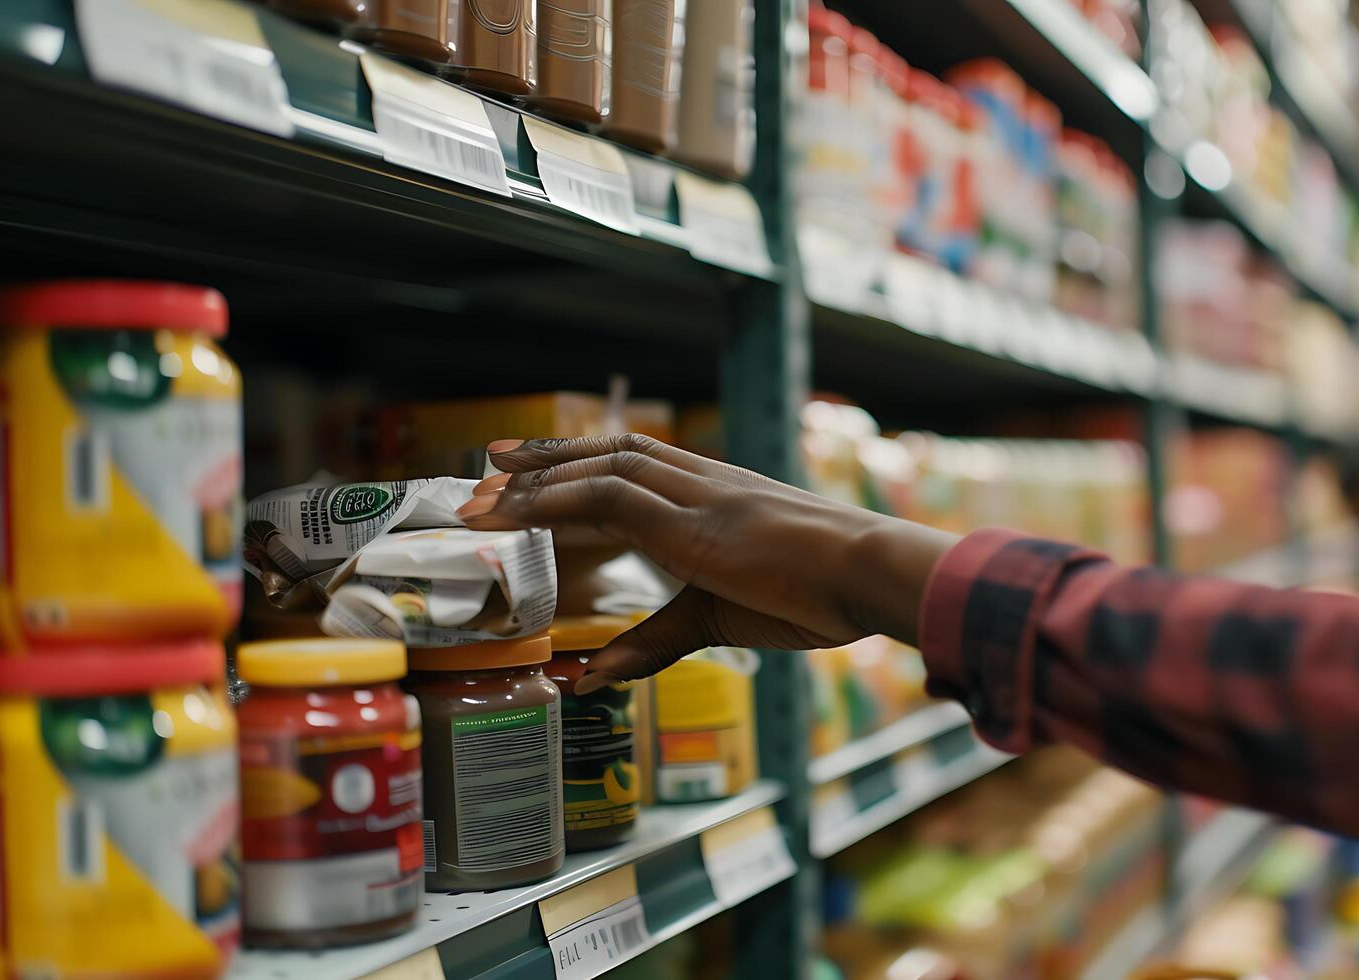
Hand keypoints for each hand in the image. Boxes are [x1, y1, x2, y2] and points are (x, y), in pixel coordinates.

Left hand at [457, 434, 957, 691]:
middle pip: (611, 453)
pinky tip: (520, 511)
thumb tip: (595, 675)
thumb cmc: (825, 594)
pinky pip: (611, 500)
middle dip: (548, 456)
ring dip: (538, 476)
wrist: (874, 572)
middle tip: (490, 460)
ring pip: (602, 469)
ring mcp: (697, 498)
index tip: (536, 461)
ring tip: (485, 487)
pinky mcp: (693, 523)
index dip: (585, 459)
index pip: (640, 462)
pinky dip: (560, 502)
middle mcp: (704, 483)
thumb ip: (656, 640)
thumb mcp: (724, 617)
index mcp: (722, 494)